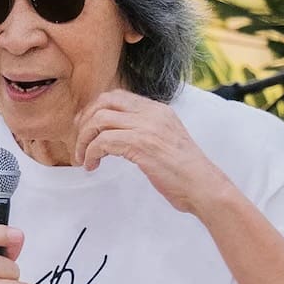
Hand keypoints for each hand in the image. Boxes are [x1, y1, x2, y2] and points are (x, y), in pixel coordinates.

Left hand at [74, 90, 234, 214]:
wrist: (204, 186)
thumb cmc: (185, 173)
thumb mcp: (167, 142)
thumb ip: (147, 131)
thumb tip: (118, 135)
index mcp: (159, 110)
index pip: (118, 97)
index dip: (95, 110)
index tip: (87, 129)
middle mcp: (152, 113)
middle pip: (104, 102)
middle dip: (85, 121)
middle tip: (80, 141)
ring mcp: (147, 127)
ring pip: (99, 120)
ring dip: (84, 139)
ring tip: (84, 157)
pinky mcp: (140, 144)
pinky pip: (102, 141)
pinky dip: (90, 153)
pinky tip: (92, 165)